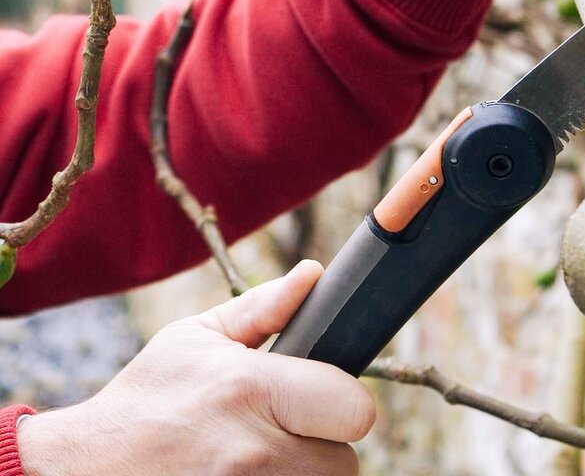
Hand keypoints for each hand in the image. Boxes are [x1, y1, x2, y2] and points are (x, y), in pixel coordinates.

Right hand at [18, 262, 374, 475]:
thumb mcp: (196, 340)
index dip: (342, 401)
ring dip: (302, 470)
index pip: (355, 408)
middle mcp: (254, 450)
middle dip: (323, 442)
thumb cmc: (146, 400)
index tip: (317, 398)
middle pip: (344, 459)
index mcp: (251, 389)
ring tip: (261, 455)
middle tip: (285, 430)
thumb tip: (314, 274)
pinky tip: (247, 474)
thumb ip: (263, 307)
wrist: (83, 470)